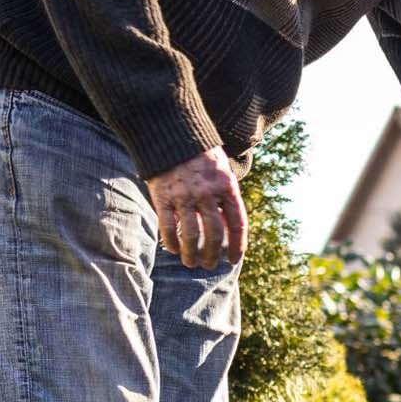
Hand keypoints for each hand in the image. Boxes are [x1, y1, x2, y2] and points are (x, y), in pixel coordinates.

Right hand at [146, 147, 246, 268]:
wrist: (173, 136)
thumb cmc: (202, 159)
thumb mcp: (223, 174)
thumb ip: (226, 199)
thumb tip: (230, 231)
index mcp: (227, 187)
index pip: (237, 224)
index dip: (237, 246)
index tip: (233, 260)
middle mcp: (207, 193)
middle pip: (214, 234)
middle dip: (212, 254)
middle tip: (209, 265)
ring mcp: (184, 196)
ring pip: (191, 235)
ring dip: (192, 254)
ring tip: (191, 263)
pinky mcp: (163, 197)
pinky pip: (168, 227)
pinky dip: (172, 242)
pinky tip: (174, 250)